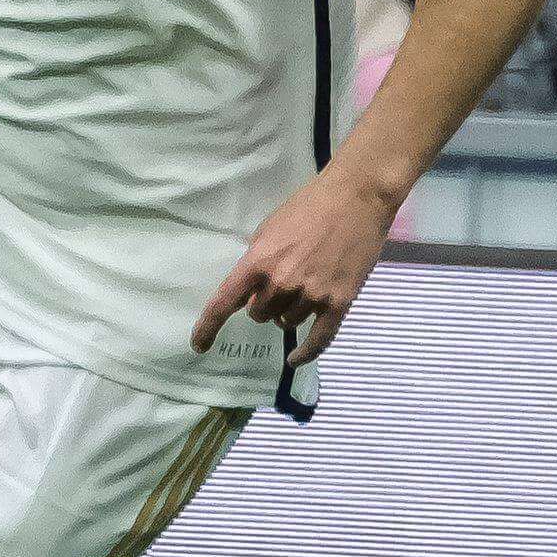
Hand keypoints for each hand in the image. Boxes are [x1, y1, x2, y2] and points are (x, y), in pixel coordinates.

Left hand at [193, 168, 396, 369]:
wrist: (357, 197)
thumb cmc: (308, 207)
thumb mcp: (268, 229)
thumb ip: (256, 262)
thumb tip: (251, 294)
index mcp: (258, 261)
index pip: (224, 302)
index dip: (208, 327)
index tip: (199, 345)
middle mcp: (282, 282)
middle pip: (260, 314)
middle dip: (264, 304)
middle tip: (281, 283)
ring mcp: (311, 294)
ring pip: (286, 322)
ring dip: (288, 313)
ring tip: (303, 288)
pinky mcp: (339, 302)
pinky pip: (318, 339)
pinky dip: (305, 353)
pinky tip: (294, 360)